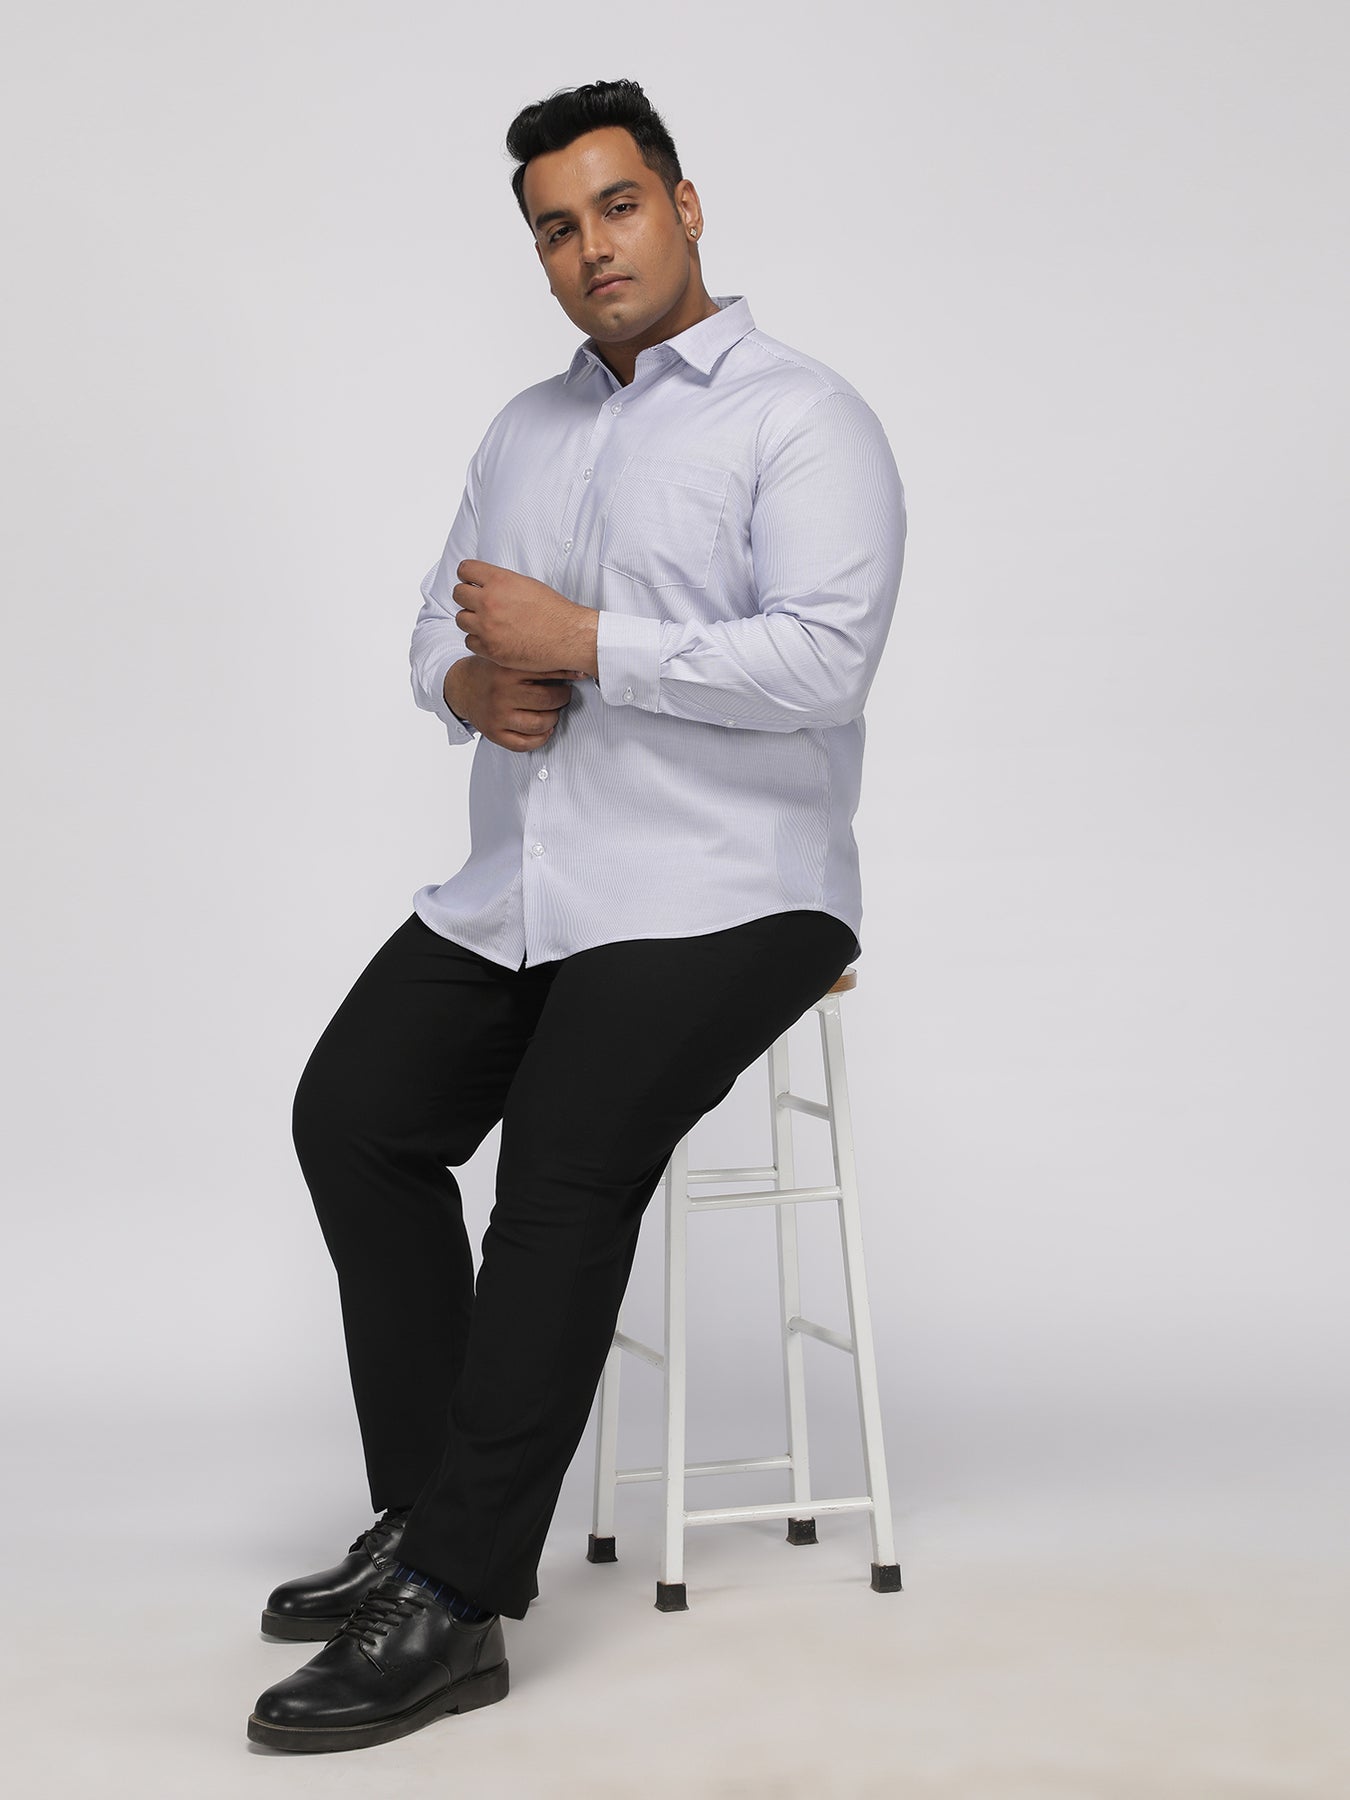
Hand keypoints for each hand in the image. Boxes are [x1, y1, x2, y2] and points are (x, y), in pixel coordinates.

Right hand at [446, 657, 584, 752]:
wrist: (461, 687)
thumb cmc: (492, 671)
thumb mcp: (509, 657)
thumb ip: (536, 660)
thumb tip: (577, 667)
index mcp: (506, 669)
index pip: (548, 673)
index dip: (568, 674)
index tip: (578, 674)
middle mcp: (501, 693)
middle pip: (548, 700)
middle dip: (562, 698)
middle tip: (563, 694)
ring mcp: (497, 715)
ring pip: (540, 724)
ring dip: (553, 718)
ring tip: (552, 710)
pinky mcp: (494, 733)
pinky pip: (526, 744)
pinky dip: (541, 738)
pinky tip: (543, 729)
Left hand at [453, 560, 598, 675]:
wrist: (567, 637)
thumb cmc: (553, 611)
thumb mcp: (526, 584)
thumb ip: (501, 583)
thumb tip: (485, 583)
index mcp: (499, 581)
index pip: (465, 570)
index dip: (467, 575)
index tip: (470, 581)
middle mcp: (489, 602)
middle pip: (458, 594)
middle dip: (467, 597)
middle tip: (478, 602)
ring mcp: (487, 627)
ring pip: (461, 619)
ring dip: (471, 619)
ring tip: (485, 621)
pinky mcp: (490, 648)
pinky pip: (469, 641)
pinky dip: (478, 640)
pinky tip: (491, 637)